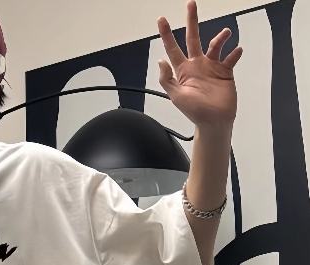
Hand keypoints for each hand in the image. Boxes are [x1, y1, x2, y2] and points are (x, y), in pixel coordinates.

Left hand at [157, 0, 242, 129]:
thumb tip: (160, 61)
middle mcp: (197, 65)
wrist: (214, 121)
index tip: (162, 20)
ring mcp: (211, 67)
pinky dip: (234, 52)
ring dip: (220, 37)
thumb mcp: (176, 96)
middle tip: (191, 5)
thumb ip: (167, 79)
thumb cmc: (195, 111)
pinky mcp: (225, 71)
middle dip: (192, 21)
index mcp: (183, 71)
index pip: (172, 49)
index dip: (167, 34)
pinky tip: (236, 51)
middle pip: (193, 38)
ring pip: (215, 45)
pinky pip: (230, 58)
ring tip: (226, 33)